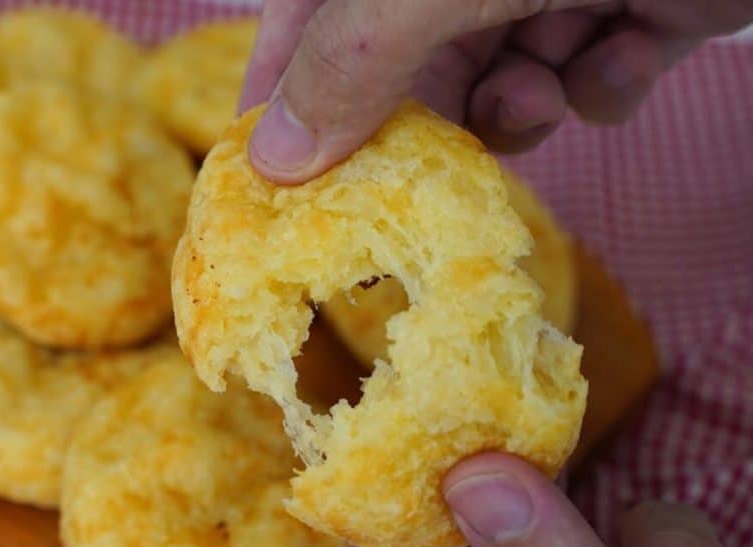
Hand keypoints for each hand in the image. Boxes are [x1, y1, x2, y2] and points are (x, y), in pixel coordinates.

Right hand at [239, 0, 752, 182]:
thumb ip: (350, 58)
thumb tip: (272, 157)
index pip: (305, 14)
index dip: (280, 90)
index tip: (265, 174)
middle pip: (404, 63)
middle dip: (421, 118)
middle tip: (413, 177)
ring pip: (495, 82)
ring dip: (516, 107)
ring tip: (539, 93)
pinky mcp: (634, 6)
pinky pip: (585, 78)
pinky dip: (599, 84)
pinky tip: (623, 50)